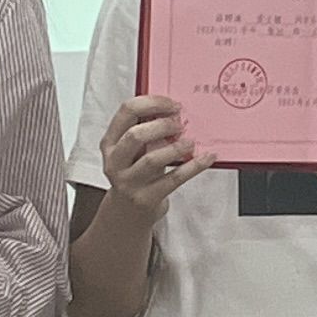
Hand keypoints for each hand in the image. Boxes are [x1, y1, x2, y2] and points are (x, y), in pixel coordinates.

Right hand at [98, 95, 207, 221]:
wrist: (127, 213)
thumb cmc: (134, 173)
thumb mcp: (132, 150)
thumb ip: (144, 129)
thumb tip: (175, 110)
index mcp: (110, 143)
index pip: (127, 111)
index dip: (152, 103)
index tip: (171, 104)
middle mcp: (115, 162)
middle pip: (136, 135)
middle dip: (162, 125)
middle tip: (179, 123)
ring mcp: (129, 182)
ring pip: (152, 160)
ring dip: (175, 147)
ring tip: (190, 142)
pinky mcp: (146, 198)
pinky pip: (174, 179)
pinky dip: (194, 166)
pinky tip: (206, 157)